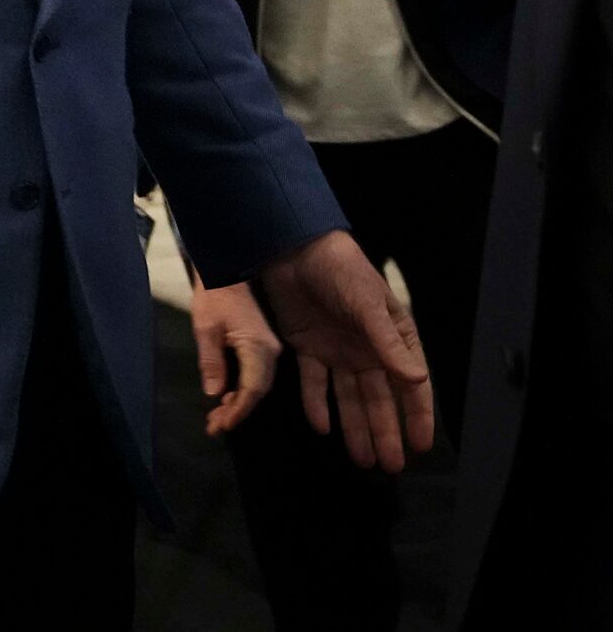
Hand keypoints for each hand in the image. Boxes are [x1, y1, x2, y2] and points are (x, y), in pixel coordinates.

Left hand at [189, 279, 281, 435]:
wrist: (226, 274)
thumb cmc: (213, 297)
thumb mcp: (205, 328)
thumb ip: (212, 362)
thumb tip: (215, 395)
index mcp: (259, 347)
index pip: (253, 388)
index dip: (239, 410)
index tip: (222, 425)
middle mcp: (272, 352)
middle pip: (258, 391)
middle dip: (236, 412)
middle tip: (213, 427)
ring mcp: (270, 350)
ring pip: (257, 386)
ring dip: (238, 404)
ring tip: (216, 420)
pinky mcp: (264, 348)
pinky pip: (256, 376)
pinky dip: (241, 391)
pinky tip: (226, 400)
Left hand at [257, 230, 432, 470]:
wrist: (293, 248)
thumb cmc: (341, 270)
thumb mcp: (369, 304)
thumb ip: (388, 343)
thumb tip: (416, 380)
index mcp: (391, 338)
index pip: (410, 385)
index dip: (416, 415)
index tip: (421, 446)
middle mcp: (366, 350)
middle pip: (379, 399)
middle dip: (385, 432)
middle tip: (390, 466)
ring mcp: (336, 350)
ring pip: (349, 397)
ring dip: (355, 427)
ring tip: (363, 459)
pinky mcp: (306, 346)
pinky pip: (314, 383)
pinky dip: (317, 404)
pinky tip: (323, 428)